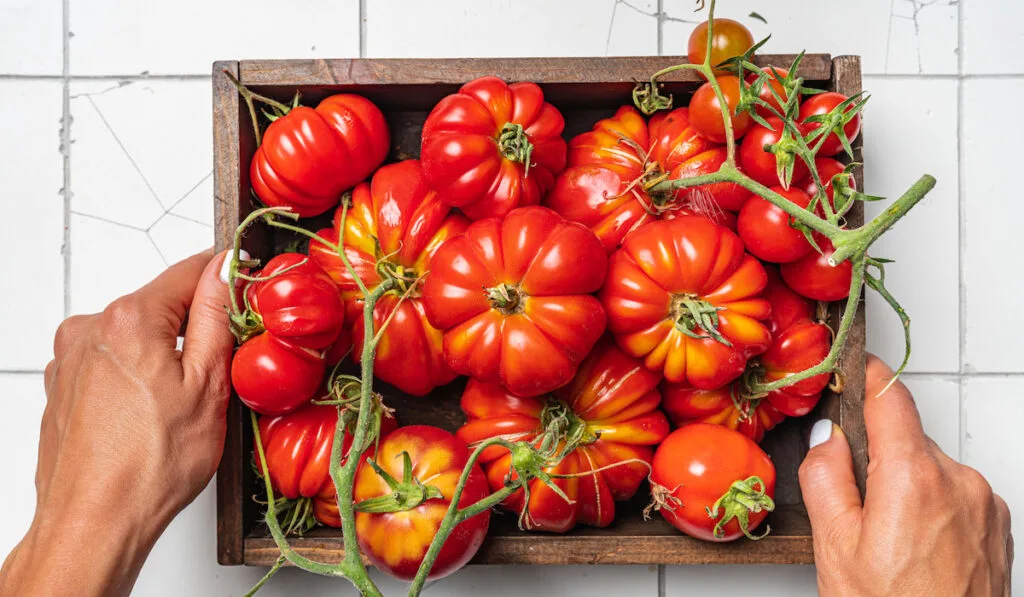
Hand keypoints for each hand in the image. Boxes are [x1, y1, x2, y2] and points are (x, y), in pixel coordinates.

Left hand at [0, 249, 234, 596]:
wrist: (95, 521)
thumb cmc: (148, 467)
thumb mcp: (208, 384)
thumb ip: (217, 317)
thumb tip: (226, 272)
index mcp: (129, 319)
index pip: (191, 270)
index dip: (226, 279)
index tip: (246, 294)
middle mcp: (90, 328)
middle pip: (161, 304)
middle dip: (193, 328)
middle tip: (217, 371)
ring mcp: (70, 357)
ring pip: (136, 335)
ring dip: (162, 354)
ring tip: (179, 404)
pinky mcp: (63, 384)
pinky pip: (111, 361)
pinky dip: (135, 376)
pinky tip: (150, 414)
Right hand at [800, 355, 1013, 595]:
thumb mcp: (834, 545)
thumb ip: (825, 476)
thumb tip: (828, 438)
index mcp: (914, 476)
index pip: (891, 398)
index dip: (868, 377)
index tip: (854, 369)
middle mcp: (960, 481)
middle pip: (907, 440)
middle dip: (878, 458)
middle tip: (854, 505)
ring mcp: (985, 504)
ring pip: (931, 469)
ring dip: (906, 486)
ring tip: (888, 541)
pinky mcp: (997, 526)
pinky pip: (955, 494)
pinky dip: (931, 506)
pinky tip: (915, 549)